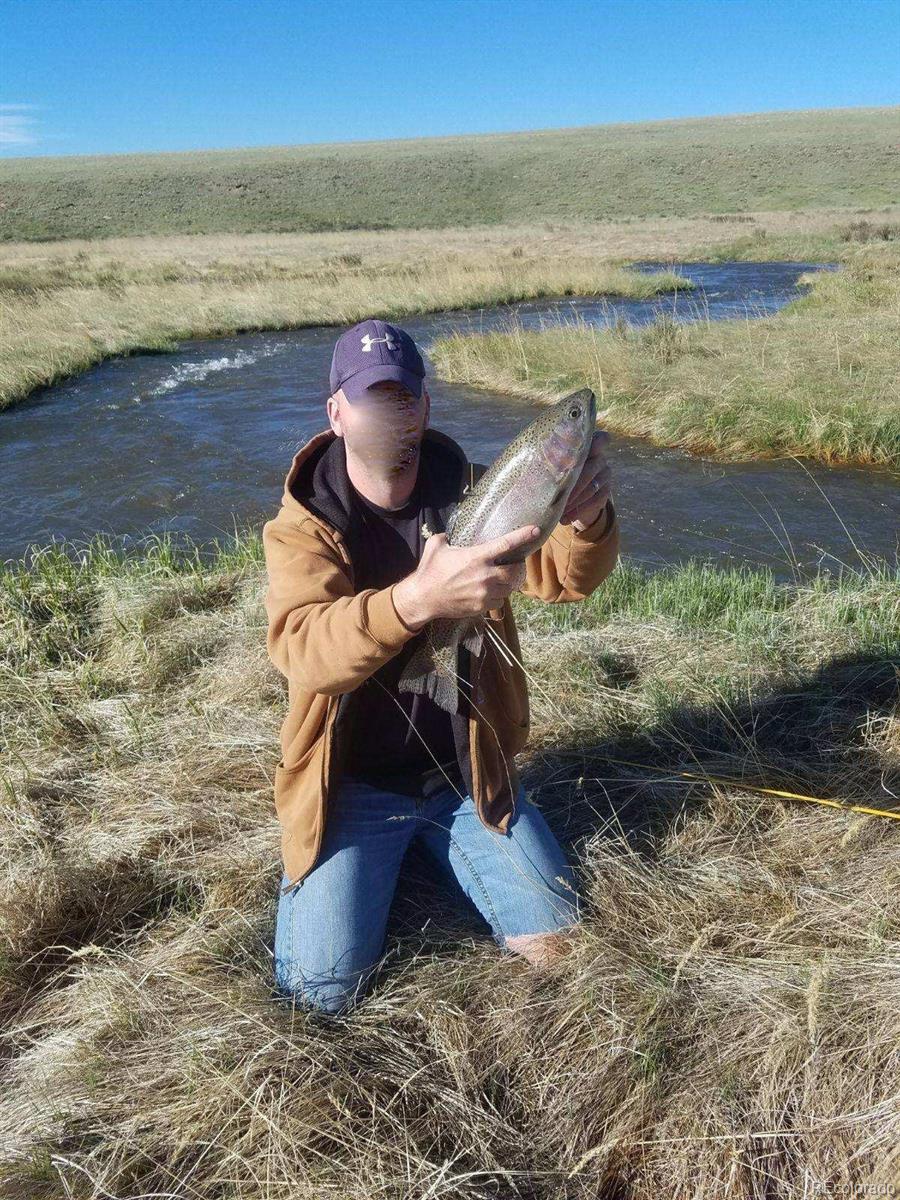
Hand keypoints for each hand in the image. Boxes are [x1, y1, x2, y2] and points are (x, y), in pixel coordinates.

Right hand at [393, 523, 536, 628]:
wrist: (422, 598)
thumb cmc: (429, 571)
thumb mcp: (437, 546)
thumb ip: (447, 536)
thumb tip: (452, 533)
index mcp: (476, 557)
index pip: (506, 544)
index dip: (523, 536)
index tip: (535, 530)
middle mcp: (484, 575)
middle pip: (515, 572)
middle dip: (519, 567)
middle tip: (516, 564)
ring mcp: (484, 593)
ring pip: (509, 588)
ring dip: (509, 583)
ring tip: (504, 578)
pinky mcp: (481, 607)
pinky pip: (499, 602)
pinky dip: (499, 596)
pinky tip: (492, 592)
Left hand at [560, 429, 612, 531]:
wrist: (576, 499)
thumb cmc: (559, 477)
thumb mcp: (556, 467)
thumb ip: (553, 461)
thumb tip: (531, 462)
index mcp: (588, 446)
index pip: (599, 439)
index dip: (592, 443)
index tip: (574, 452)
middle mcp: (600, 458)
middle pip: (590, 468)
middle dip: (572, 484)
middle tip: (555, 495)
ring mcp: (605, 475)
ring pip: (591, 487)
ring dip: (573, 500)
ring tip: (557, 510)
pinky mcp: (606, 493)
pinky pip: (594, 502)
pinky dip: (578, 511)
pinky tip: (565, 518)